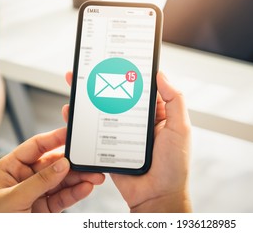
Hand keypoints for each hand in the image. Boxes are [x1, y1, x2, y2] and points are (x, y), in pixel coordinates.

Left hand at [0, 128, 104, 211]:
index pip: (35, 147)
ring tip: (94, 177)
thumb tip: (62, 164)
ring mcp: (36, 193)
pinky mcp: (45, 208)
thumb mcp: (13, 199)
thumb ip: (40, 181)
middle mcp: (23, 178)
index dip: (53, 138)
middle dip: (73, 163)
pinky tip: (86, 188)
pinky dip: (76, 193)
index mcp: (9, 168)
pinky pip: (63, 197)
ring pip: (62, 181)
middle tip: (90, 161)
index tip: (71, 133)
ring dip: (79, 178)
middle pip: (53, 164)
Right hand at [62, 71, 191, 211]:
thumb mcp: (180, 129)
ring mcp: (122, 132)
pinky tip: (72, 113)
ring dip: (89, 97)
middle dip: (103, 80)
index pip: (142, 86)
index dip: (131, 70)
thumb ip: (175, 101)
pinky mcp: (109, 146)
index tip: (118, 56)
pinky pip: (93, 131)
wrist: (156, 197)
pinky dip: (82, 122)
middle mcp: (138, 120)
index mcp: (157, 112)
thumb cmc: (174, 166)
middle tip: (89, 66)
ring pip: (103, 110)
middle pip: (118, 94)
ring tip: (76, 83)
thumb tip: (162, 74)